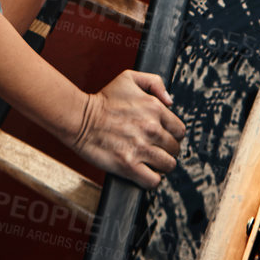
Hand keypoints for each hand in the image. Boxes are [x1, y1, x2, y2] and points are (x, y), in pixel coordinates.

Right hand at [65, 70, 184, 188]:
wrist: (79, 118)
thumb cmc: (102, 101)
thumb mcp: (128, 78)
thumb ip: (155, 82)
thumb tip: (170, 102)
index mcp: (155, 109)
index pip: (179, 131)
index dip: (171, 135)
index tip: (162, 136)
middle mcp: (151, 129)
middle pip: (175, 149)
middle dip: (165, 149)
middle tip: (153, 148)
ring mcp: (141, 148)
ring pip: (168, 165)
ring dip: (160, 165)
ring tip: (148, 160)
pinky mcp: (129, 165)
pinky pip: (153, 180)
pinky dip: (150, 179)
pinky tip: (142, 171)